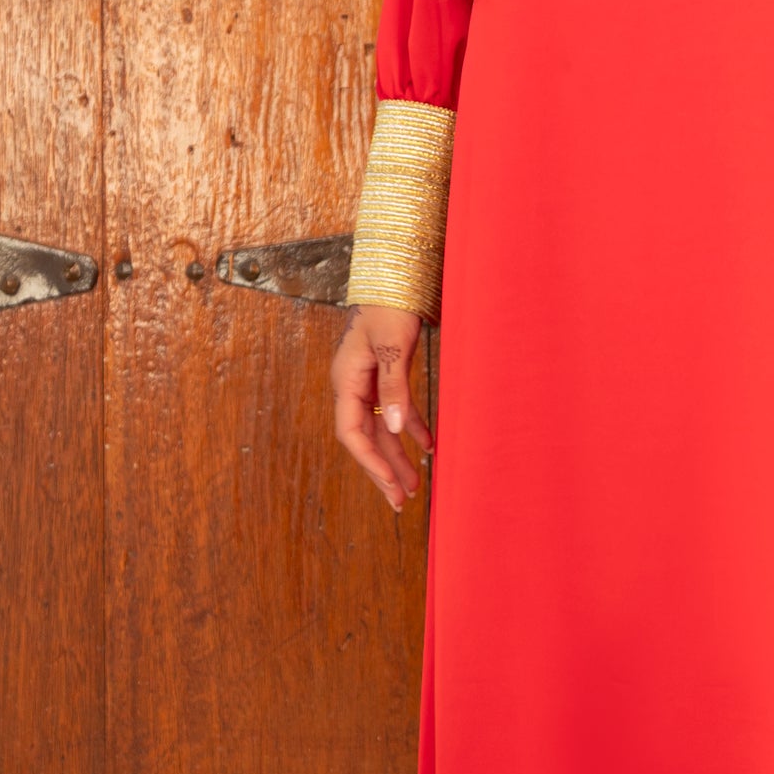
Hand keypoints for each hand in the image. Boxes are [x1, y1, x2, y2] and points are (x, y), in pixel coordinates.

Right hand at [332, 305, 429, 512]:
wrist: (393, 273)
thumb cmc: (389, 304)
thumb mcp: (394, 347)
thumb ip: (395, 387)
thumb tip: (396, 429)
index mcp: (346, 380)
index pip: (352, 433)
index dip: (371, 462)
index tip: (392, 485)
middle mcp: (352, 385)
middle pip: (366, 437)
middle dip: (384, 469)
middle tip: (402, 500)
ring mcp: (367, 380)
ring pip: (381, 427)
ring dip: (397, 455)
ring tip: (415, 484)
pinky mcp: (385, 374)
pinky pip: (394, 410)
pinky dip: (411, 428)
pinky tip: (427, 446)